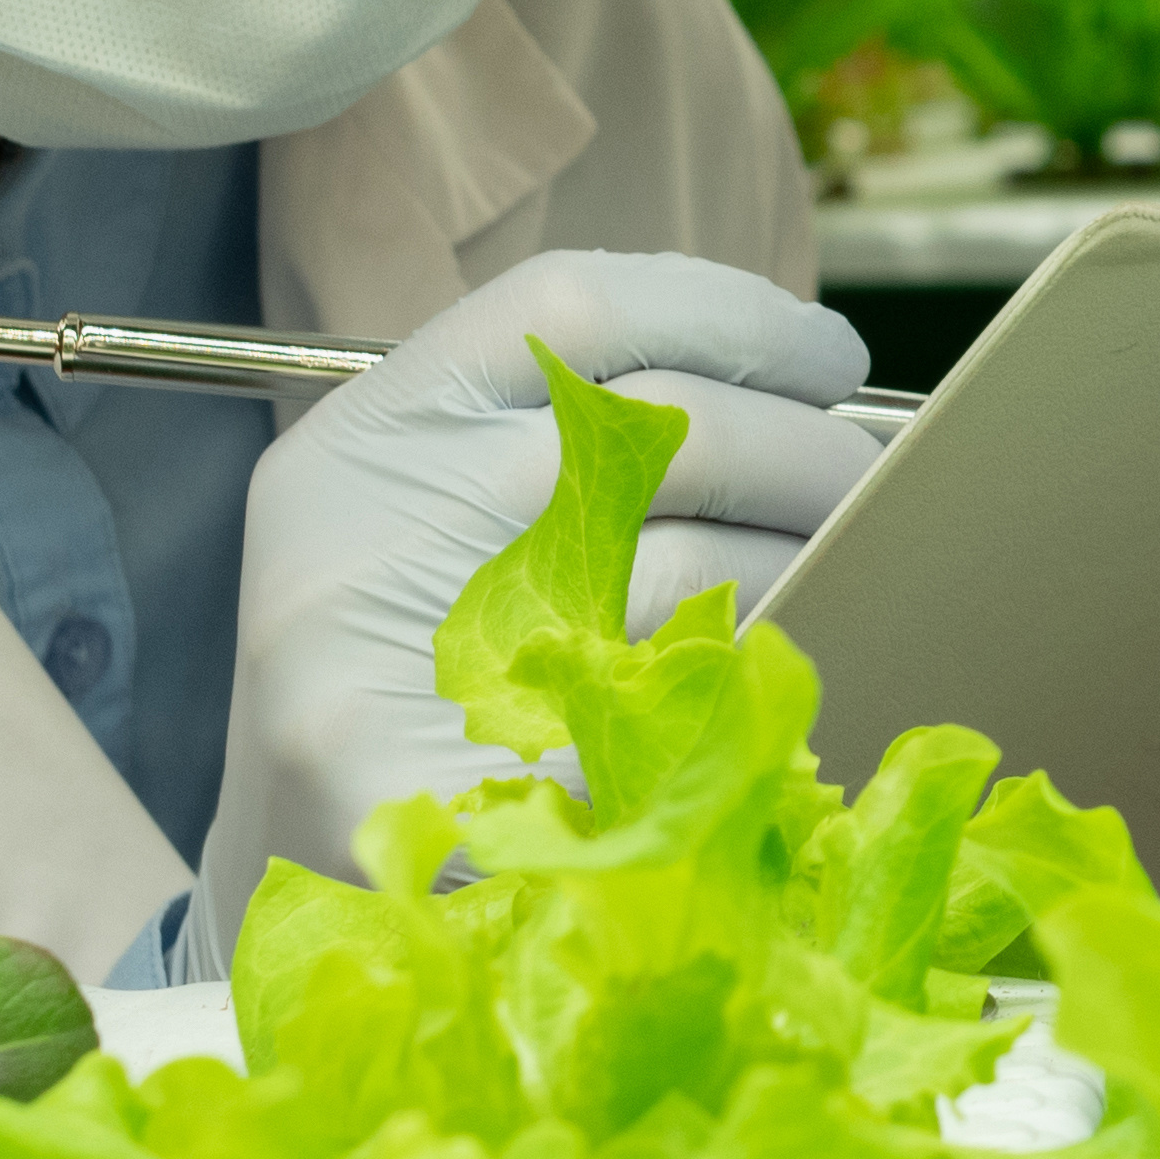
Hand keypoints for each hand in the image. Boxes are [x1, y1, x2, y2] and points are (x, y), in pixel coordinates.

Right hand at [208, 249, 877, 902]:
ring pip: (684, 568)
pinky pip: (658, 717)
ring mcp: (386, 659)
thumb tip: (797, 396)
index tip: (830, 358)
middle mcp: (377, 519)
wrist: (290, 853)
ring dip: (802, 568)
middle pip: (660, 430)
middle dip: (805, 456)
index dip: (734, 317)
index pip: (576, 305)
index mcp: (377, 429)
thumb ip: (579, 440)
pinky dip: (741, 691)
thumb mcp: (443, 509)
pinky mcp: (428, 789)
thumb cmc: (413, 662)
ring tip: (844, 577)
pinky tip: (768, 693)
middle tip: (869, 486)